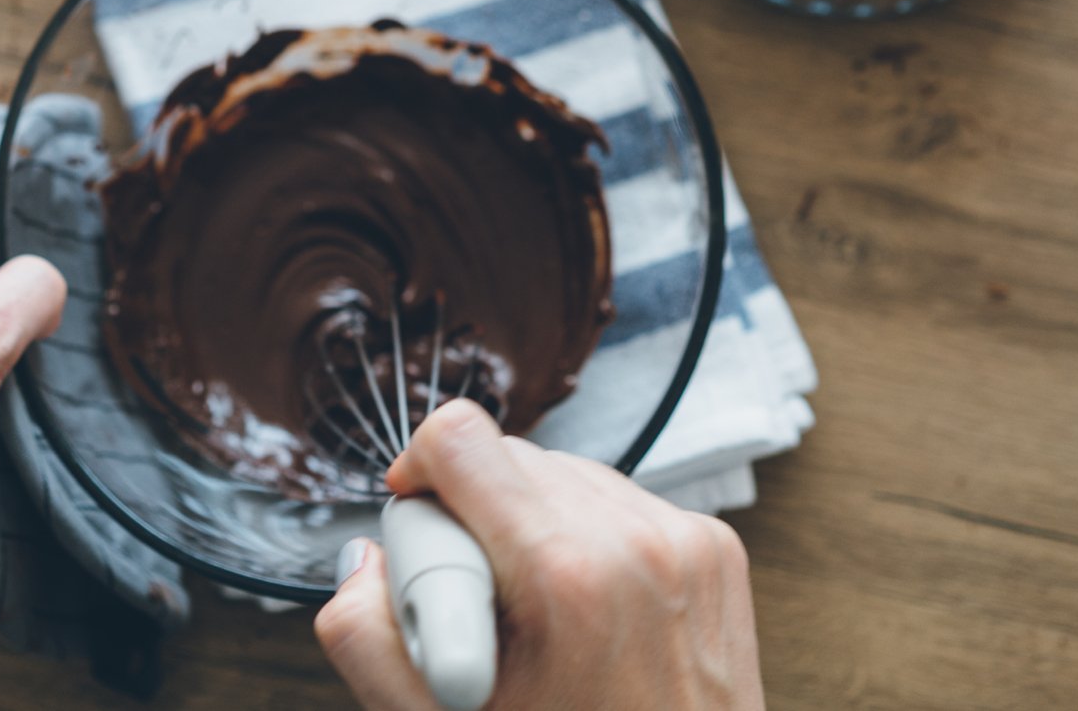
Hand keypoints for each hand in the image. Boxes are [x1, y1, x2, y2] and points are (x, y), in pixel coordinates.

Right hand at [315, 400, 764, 710]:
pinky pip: (621, 500)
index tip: (419, 524)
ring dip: (533, 522)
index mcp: (564, 576)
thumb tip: (362, 559)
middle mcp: (634, 542)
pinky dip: (590, 537)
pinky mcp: (715, 546)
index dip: (418, 472)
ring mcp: (685, 540)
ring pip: (565, 472)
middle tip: (482, 601)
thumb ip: (366, 639)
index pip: (460, 438)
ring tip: (539, 614)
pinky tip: (587, 610)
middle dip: (475, 514)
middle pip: (509, 455)